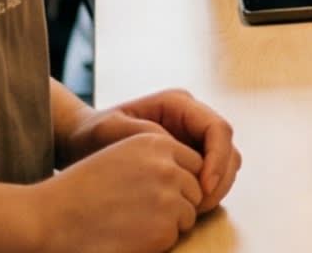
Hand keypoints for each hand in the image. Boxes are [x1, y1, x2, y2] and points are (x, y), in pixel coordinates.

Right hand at [20, 130, 202, 252]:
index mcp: (155, 142)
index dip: (174, 183)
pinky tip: (128, 236)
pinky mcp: (165, 226)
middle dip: (175, 203)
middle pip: (194, 190)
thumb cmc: (80, 191)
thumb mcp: (121, 156)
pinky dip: (157, 241)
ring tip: (129, 223)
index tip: (151, 193)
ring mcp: (169, 196)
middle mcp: (167, 165)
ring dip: (166, 223)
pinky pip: (175, 236)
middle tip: (136, 212)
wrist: (47, 219)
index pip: (192, 164)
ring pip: (187, 215)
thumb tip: (197, 176)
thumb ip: (157, 160)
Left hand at [61, 88, 240, 212]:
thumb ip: (145, 134)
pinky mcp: (190, 157)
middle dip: (221, 176)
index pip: (217, 128)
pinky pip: (212, 174)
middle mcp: (192, 119)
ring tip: (196, 207)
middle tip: (202, 203)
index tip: (204, 185)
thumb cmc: (94, 133)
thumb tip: (175, 149)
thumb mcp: (111, 128)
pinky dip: (208, 191)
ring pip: (226, 161)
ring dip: (218, 186)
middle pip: (227, 146)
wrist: (84, 142)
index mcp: (178, 104)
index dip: (218, 157)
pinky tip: (190, 205)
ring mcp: (193, 138)